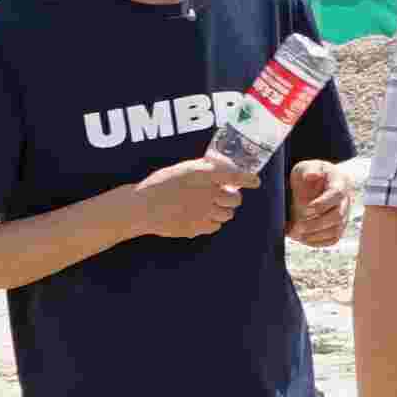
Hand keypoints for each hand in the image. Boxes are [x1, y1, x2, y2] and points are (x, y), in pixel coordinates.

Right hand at [122, 152, 252, 238]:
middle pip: (235, 200)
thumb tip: (223, 168)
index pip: (235, 177)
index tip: (255, 181)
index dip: (248, 179)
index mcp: (203, 175)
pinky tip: (202, 217)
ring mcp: (203, 213)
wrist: (141, 207)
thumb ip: (204, 169)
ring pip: (228, 215)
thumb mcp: (182, 169)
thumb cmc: (160, 184)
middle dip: (233, 198)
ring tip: (211, 207)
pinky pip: (216, 227)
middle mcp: (206, 193)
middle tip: (225, 197)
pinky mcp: (197, 228)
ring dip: (223, 211)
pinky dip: (213, 222)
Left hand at [287, 157, 354, 247]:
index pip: (336, 195)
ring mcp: (344, 215)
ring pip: (335, 231)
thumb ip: (309, 169)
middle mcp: (345, 200)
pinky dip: (316, 242)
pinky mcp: (338, 227)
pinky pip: (332, 240)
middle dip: (315, 224)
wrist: (316, 184)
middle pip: (337, 216)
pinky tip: (301, 238)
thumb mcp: (306, 167)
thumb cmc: (310, 174)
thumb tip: (312, 175)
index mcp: (339, 182)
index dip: (321, 204)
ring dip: (314, 235)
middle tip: (296, 227)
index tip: (305, 209)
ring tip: (295, 234)